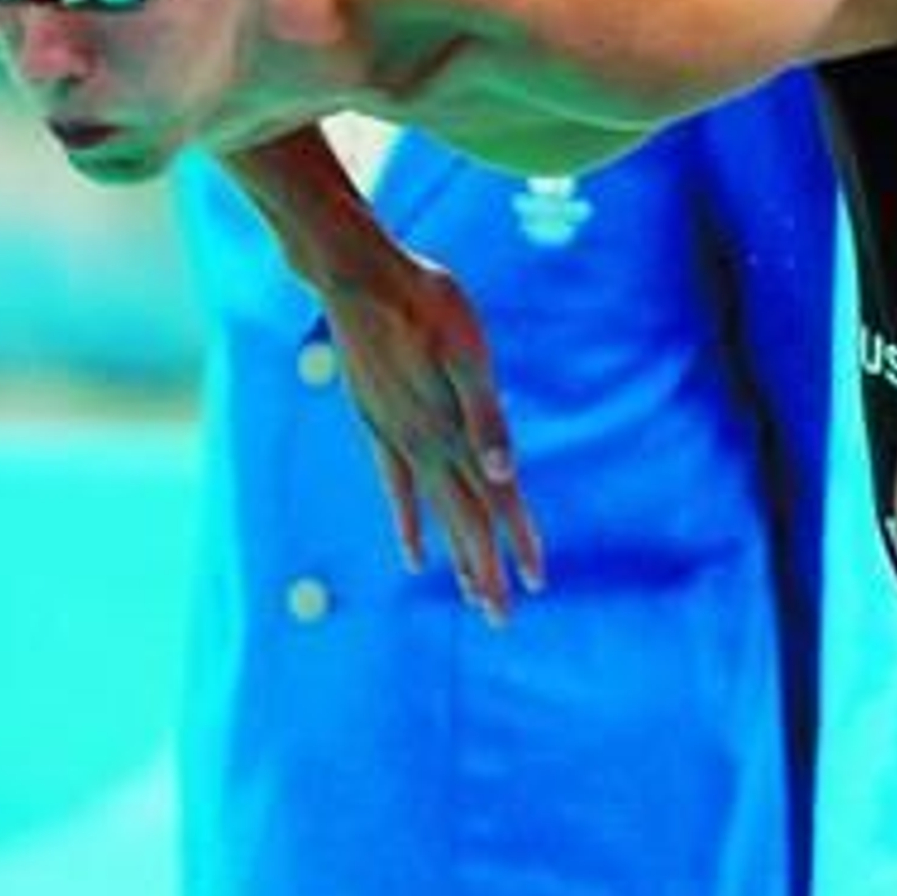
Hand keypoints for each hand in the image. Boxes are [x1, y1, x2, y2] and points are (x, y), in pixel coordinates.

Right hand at [319, 244, 542, 623]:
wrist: (360, 277)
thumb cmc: (427, 303)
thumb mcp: (468, 352)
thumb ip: (487, 416)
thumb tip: (506, 474)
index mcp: (457, 431)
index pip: (497, 500)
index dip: (519, 542)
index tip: (537, 584)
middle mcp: (427, 446)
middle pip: (466, 521)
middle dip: (486, 571)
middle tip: (499, 618)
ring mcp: (397, 439)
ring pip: (433, 514)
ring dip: (455, 556)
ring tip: (469, 595)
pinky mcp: (377, 426)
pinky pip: (395, 489)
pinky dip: (407, 523)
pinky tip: (412, 552)